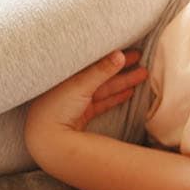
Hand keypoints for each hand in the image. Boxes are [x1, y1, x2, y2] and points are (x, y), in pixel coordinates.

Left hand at [25, 50, 146, 141]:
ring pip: (105, 89)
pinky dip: (115, 98)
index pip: (94, 61)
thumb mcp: (80, 86)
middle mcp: (71, 86)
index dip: (112, 55)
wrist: (46, 139)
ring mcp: (77, 101)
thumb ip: (101, 71)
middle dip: (122, 68)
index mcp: (67, 74)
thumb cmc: (57, 108)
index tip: (130, 50)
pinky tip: (129, 92)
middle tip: (142, 59)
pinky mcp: (82, 115)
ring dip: (124, 82)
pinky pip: (102, 103)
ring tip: (143, 75)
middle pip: (101, 74)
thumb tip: (120, 54)